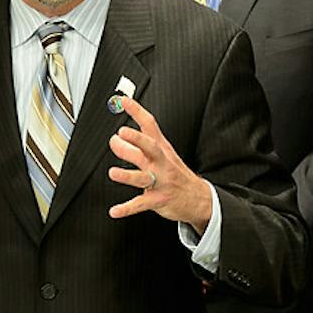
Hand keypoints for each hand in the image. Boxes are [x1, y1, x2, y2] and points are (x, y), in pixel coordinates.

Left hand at [106, 96, 212, 231]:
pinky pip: (141, 204)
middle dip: (137, 140)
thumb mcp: (162, 155)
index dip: (137, 112)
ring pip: (143, 177)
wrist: (199, 198)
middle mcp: (161, 163)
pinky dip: (126, 208)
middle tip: (120, 133)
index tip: (123, 101)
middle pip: (150, 148)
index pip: (150, 126)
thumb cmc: (175, 174)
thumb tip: (115, 137)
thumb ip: (138, 145)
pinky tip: (114, 211)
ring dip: (127, 175)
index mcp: (161, 149)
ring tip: (113, 173)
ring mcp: (160, 181)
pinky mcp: (158, 199)